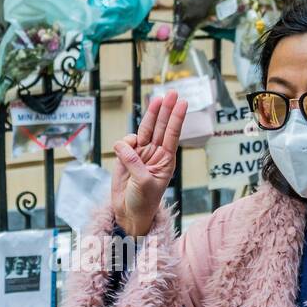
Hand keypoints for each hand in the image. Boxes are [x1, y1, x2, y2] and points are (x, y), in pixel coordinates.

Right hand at [112, 90, 186, 236]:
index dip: (176, 118)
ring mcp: (140, 154)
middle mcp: (155, 154)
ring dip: (151, 114)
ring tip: (156, 99)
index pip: (172, 134)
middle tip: (171, 93)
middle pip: (160, 127)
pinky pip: (125, 142)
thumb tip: (123, 143)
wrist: (128, 213)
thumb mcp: (144, 182)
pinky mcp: (125, 157)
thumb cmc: (143, 201)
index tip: (182, 103)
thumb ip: (134, 162)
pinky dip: (125, 142)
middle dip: (165, 110)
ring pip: (145, 129)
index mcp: (166, 161)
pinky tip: (125, 147)